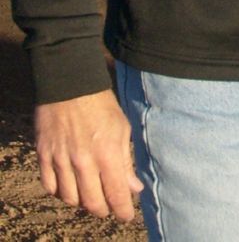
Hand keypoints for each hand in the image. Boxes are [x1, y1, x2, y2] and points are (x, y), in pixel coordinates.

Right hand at [35, 89, 142, 220]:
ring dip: (81, 203)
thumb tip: (134, 188)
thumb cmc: (102, 105)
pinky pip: (50, 186)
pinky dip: (60, 192)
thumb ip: (126, 161)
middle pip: (92, 203)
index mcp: (107, 152)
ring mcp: (61, 159)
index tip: (126, 215)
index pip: (116, 194)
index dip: (122, 210)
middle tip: (108, 207)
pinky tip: (69, 186)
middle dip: (103, 210)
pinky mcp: (45, 155)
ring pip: (70, 199)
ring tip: (90, 196)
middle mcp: (83, 160)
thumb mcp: (122, 128)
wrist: (70, 84)